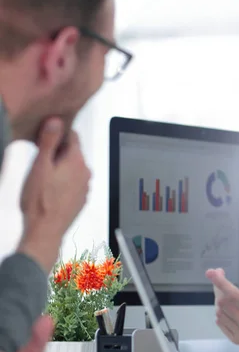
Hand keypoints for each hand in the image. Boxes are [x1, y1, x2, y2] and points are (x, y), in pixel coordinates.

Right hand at [18, 118, 90, 272]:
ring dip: (60, 168)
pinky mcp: (81, 198)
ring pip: (72, 168)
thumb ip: (48, 142)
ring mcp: (85, 187)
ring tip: (43, 177)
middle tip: (39, 161)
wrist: (45, 230)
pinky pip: (72, 183)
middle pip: (72, 153)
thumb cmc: (40, 200)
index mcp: (77, 161)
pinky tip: (49, 189)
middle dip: (57, 152)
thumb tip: (56, 121)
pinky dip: (63, 181)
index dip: (57, 134)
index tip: (45, 136)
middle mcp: (86, 173)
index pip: (72, 136)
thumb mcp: (40, 166)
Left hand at [206, 265, 238, 351]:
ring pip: (220, 313)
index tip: (211, 272)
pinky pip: (221, 323)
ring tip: (226, 291)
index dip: (220, 282)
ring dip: (219, 299)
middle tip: (220, 276)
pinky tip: (229, 306)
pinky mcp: (237, 340)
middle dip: (219, 287)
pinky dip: (221, 312)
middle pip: (223, 302)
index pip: (233, 295)